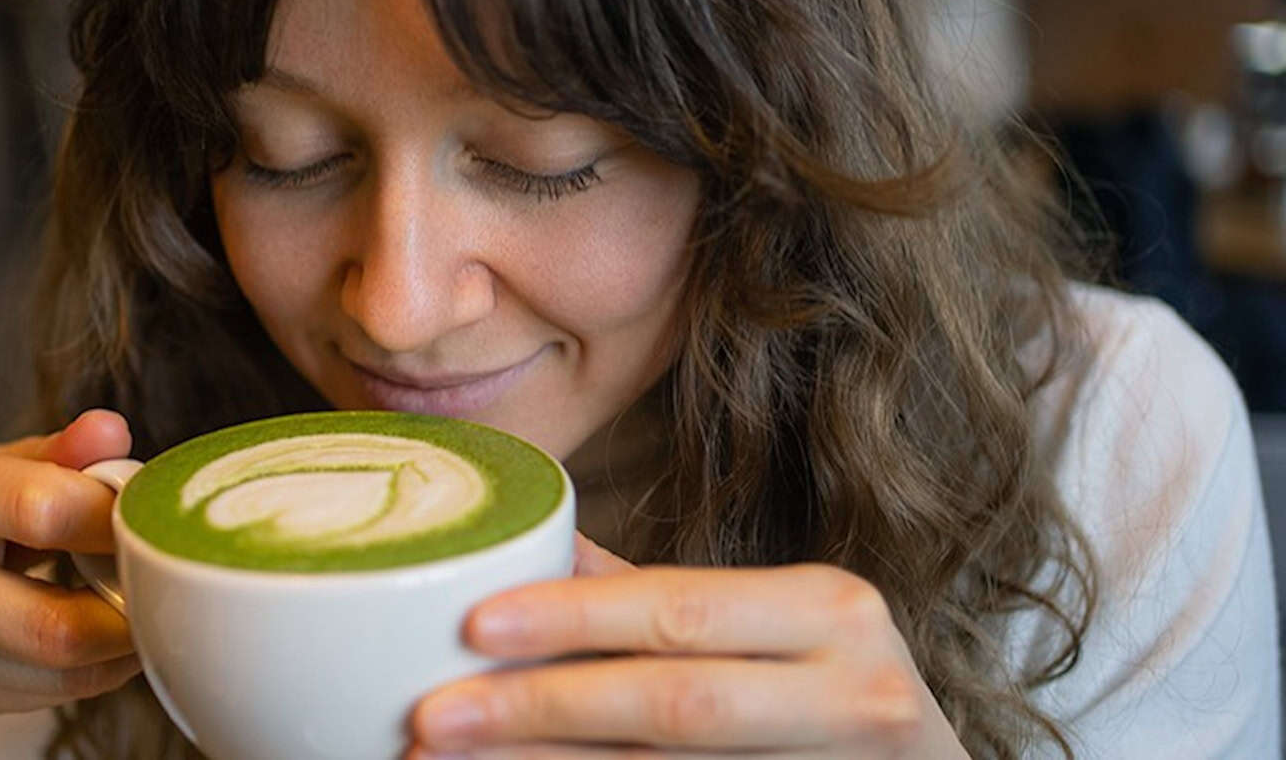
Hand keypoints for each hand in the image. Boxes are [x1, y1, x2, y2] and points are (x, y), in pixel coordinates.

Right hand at [0, 409, 143, 713]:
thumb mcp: (0, 463)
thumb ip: (62, 452)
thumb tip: (111, 432)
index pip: (38, 511)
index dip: (111, 520)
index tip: (143, 518)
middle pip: (53, 624)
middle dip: (127, 606)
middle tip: (161, 580)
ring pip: (59, 670)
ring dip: (121, 644)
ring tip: (139, 604)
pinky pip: (52, 692)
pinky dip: (98, 667)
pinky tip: (105, 636)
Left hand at [407, 537, 966, 757]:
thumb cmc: (838, 695)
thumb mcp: (782, 627)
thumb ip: (664, 595)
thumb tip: (532, 547)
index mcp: (830, 612)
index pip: (683, 609)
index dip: (575, 618)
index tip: (474, 623)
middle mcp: (852, 695)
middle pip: (672, 703)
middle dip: (540, 710)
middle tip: (433, 716)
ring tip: (444, 758)